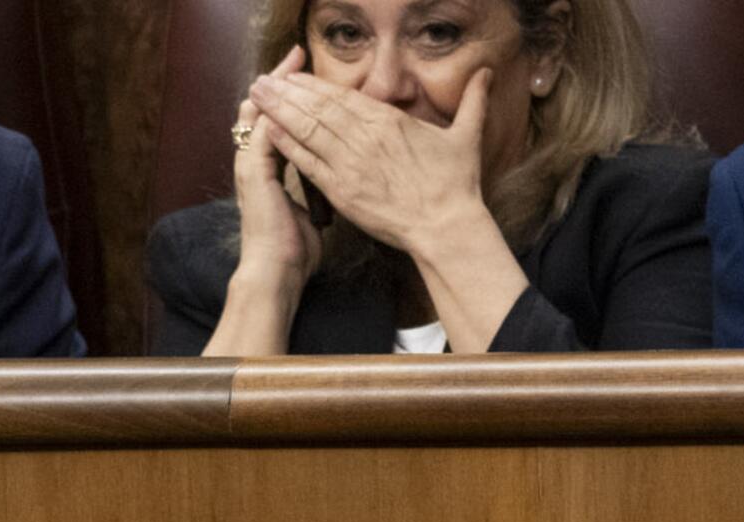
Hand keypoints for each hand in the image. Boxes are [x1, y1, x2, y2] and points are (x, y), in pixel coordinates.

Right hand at [230, 47, 322, 293]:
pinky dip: (276, 107)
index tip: (306, 80)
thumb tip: (335, 187)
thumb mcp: (309, 213)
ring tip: (292, 62)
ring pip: (258, 112)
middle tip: (297, 56)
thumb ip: (315, 193)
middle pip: (262, 110)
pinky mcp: (254, 171)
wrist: (276, 275)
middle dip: (282, 82)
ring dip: (277, 86)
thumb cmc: (293, 254)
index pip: (275, 125)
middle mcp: (254, 165)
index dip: (290, 101)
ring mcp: (250, 167)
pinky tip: (291, 90)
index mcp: (266, 173)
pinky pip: (262, 127)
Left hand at [247, 65, 496, 259]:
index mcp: (389, 121)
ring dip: (280, 110)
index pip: (343, 97)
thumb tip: (487, 73)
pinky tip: (267, 131)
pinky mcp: (343, 191)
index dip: (314, 85)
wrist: (446, 226)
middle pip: (318, 107)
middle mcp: (366, 136)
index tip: (294, 75)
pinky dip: (287, 145)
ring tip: (256, 96)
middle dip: (287, 91)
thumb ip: (472, 102)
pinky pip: (309, 163)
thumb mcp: (466, 136)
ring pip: (308, 128)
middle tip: (262, 79)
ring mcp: (352, 163)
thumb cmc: (457, 185)